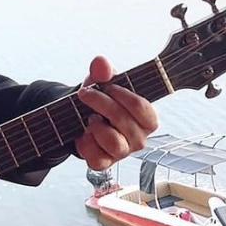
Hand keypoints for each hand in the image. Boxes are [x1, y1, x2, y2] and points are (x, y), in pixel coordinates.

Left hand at [74, 55, 157, 169]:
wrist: (79, 117)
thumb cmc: (100, 99)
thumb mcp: (100, 82)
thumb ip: (103, 72)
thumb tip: (100, 62)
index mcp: (146, 118)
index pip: (142, 108)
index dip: (122, 95)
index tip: (107, 86)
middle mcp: (138, 138)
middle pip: (123, 120)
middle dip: (100, 103)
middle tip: (85, 94)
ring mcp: (122, 152)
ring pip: (113, 142)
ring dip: (96, 126)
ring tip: (89, 118)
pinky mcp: (104, 163)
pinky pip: (97, 158)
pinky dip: (85, 143)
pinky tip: (83, 134)